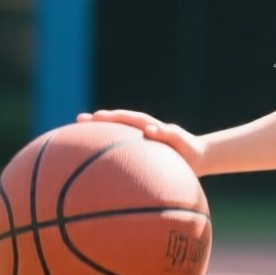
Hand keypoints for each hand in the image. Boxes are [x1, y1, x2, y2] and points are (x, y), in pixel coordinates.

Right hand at [76, 109, 206, 177]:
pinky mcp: (139, 150)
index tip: (97, 116)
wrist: (197, 157)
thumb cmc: (190, 149)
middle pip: (118, 122)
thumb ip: (168, 134)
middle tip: (79, 120)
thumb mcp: (182, 141)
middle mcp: (142, 129)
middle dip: (99, 121)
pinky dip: (107, 147)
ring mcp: (139, 138)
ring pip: (116, 134)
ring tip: (78, 133)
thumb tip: (150, 130)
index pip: (129, 118)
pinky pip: (120, 147)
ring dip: (100, 133)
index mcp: (151, 126)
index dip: (114, 117)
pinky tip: (91, 158)